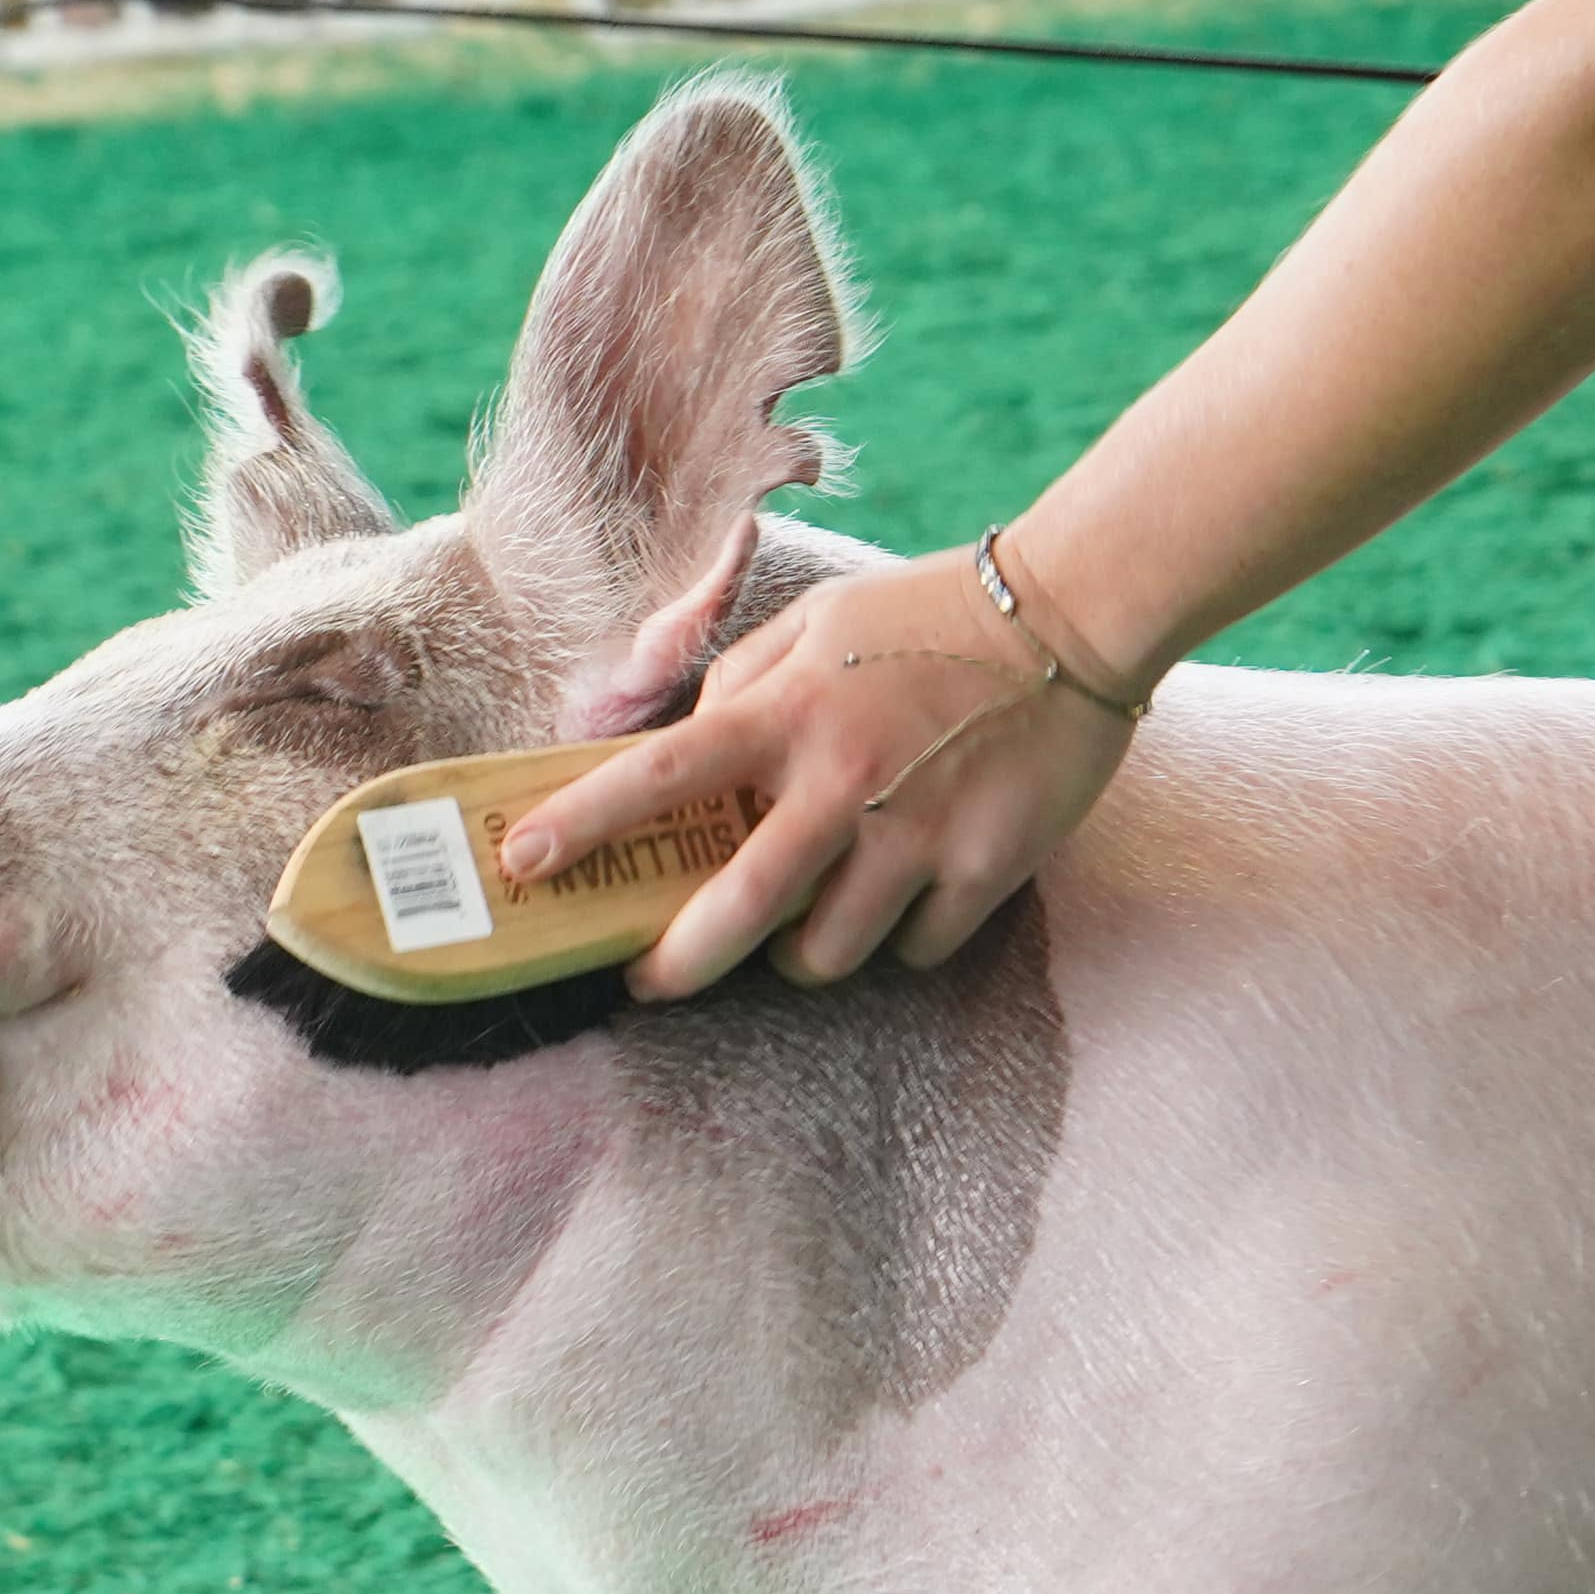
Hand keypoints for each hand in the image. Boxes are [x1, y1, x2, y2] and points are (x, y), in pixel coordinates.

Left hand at [494, 546, 1138, 1000]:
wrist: (1071, 616)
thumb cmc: (927, 616)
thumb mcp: (815, 625)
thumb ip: (741, 687)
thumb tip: (681, 750)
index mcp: (787, 713)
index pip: (663, 777)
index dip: (584, 825)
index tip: (524, 865)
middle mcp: (843, 780)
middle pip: (737, 909)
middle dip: (678, 964)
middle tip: (649, 977)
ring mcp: (917, 833)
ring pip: (825, 953)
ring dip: (797, 954)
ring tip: (802, 924)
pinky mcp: (986, 868)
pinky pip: (915, 950)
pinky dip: (898, 941)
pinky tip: (904, 898)